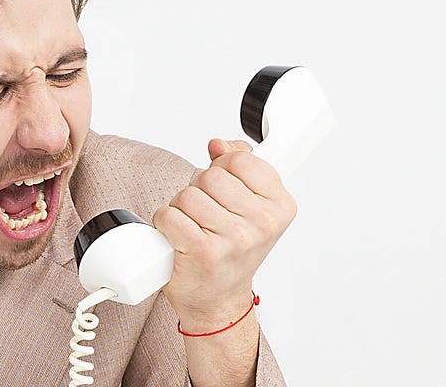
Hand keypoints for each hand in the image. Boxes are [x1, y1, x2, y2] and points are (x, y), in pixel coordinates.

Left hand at [153, 138, 296, 329]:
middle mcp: (262, 223)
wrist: (218, 299)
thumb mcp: (249, 206)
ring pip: (187, 195)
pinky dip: (165, 223)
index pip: (241, 159)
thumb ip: (239, 166)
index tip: (226, 188)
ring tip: (193, 227)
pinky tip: (178, 237)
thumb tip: (218, 144)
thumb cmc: (232, 252)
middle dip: (199, 190)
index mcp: (280, 206)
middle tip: (205, 214)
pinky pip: (169, 215)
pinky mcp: (203, 252)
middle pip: (210, 176)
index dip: (223, 169)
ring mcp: (234, 238)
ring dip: (180, 208)